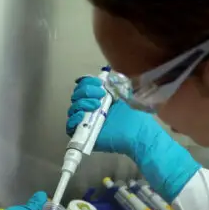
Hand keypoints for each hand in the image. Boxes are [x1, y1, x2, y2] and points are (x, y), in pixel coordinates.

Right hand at [66, 76, 201, 201]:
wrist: (137, 134)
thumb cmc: (134, 116)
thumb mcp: (125, 95)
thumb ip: (115, 84)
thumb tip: (107, 75)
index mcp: (99, 98)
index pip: (84, 86)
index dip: (88, 82)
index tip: (99, 83)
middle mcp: (90, 109)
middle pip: (76, 95)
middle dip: (86, 91)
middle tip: (101, 95)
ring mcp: (86, 121)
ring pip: (73, 108)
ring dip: (82, 103)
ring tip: (96, 106)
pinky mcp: (83, 134)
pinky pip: (70, 126)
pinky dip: (74, 118)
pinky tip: (82, 115)